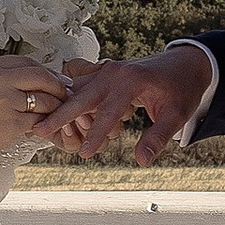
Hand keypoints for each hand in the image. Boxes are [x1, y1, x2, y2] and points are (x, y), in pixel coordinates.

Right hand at [0, 57, 73, 155]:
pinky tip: (41, 125)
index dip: (45, 71)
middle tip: (63, 94)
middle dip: (57, 86)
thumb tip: (41, 78)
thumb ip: (7, 79)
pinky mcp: (12, 123)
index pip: (28, 62)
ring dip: (54, 106)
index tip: (53, 79)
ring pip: (44, 99)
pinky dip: (44, 123)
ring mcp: (5, 101)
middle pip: (41, 76)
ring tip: (53, 112)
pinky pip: (39, 119)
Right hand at [45, 46, 213, 164]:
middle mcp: (114, 73)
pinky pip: (80, 85)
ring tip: (41, 125)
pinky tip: (55, 114)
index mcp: (131, 81)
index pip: (109, 112)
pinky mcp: (102, 72)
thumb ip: (157, 138)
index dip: (96, 134)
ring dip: (60, 106)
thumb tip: (141, 161)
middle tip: (39, 131)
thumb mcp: (176, 115)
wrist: (185, 64)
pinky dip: (67, 98)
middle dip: (59, 114)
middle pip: (80, 95)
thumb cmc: (181, 89)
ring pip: (75, 88)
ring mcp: (106, 70)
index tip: (85, 154)